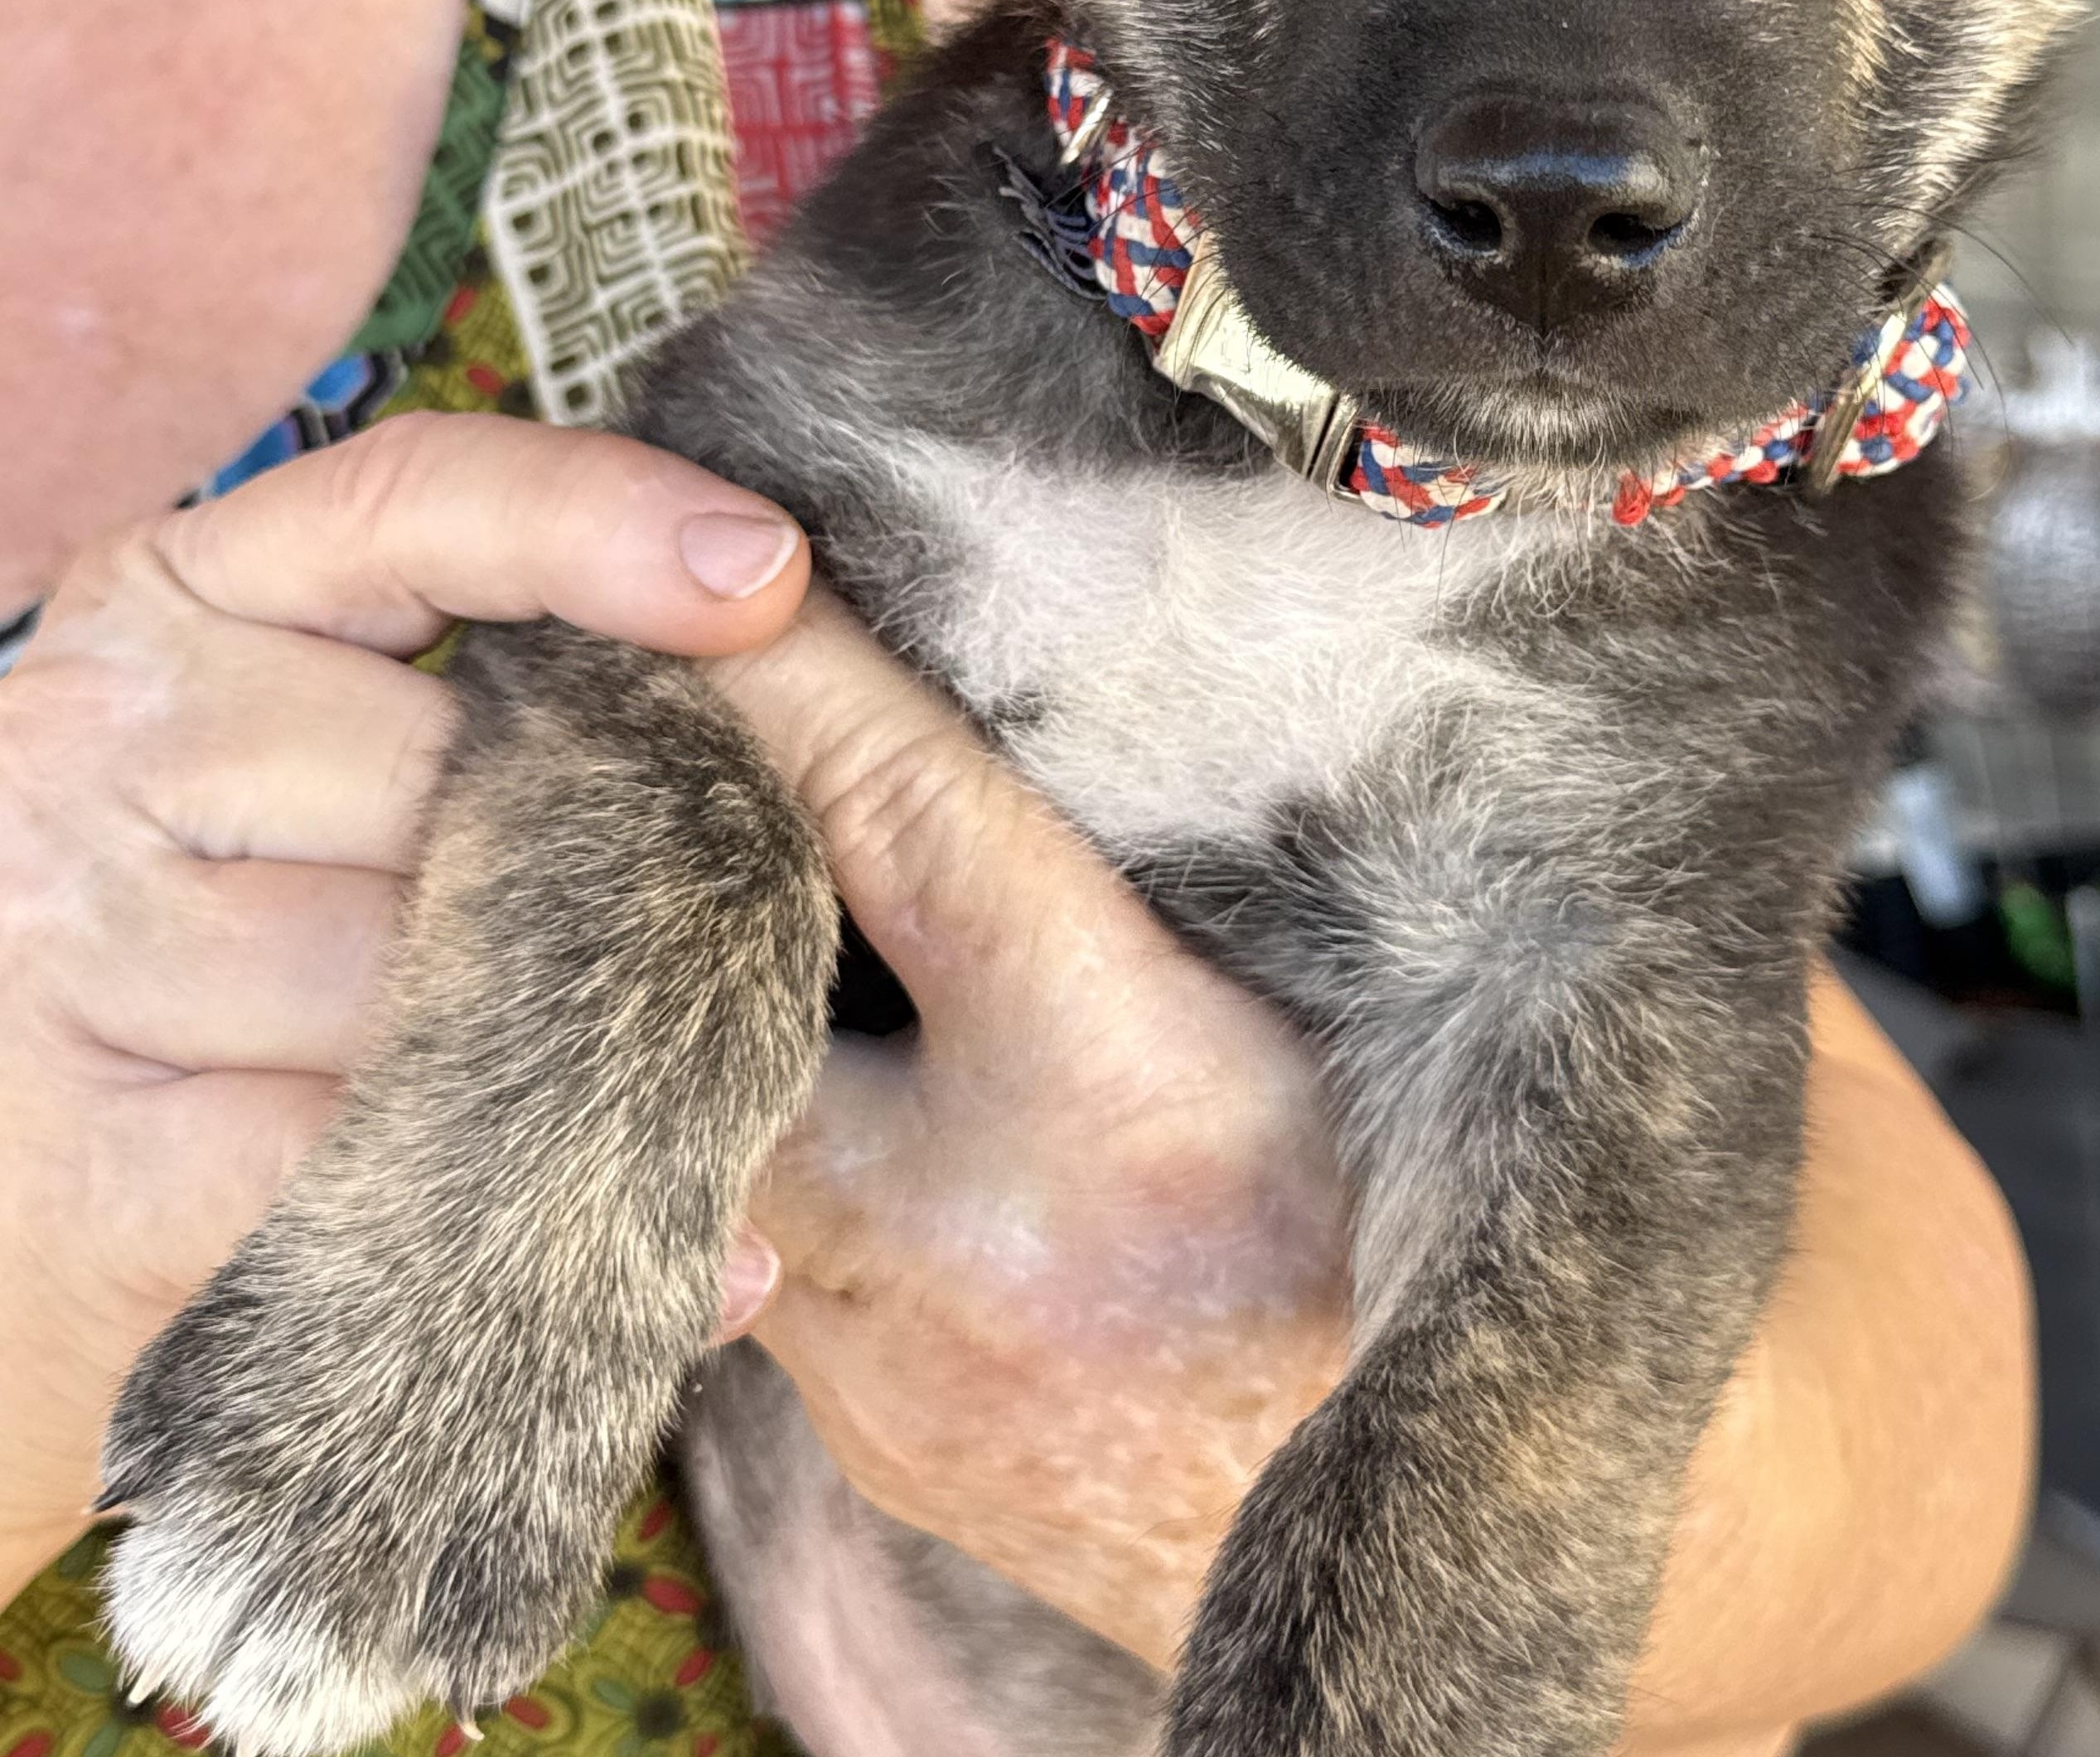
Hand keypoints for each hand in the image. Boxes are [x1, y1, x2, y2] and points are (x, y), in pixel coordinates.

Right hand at [0, 414, 812, 1596]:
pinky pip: (385, 1152)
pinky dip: (520, 1206)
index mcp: (181, 596)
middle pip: (467, 767)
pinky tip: (608, 1245)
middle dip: (594, 874)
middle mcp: (101, 729)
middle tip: (613, 951)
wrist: (29, 1203)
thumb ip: (496, 699)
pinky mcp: (89, 1156)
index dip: (606, 523)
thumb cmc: (230, 962)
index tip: (769, 574)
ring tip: (515, 1092)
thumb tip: (774, 624)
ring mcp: (71, 938)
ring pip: (431, 972)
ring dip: (542, 1055)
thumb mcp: (323, 766)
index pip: (420, 501)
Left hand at [716, 598, 2032, 1746]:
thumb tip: (1153, 668)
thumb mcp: (1365, 1020)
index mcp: (1129, 1091)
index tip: (720, 568)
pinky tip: (825, 1084)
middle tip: (639, 723)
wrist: (1436, 1555)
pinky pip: (759, 1251)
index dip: (799, 675)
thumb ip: (1237, 865)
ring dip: (716, 1005)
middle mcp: (974, 1239)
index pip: (906, 820)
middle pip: (732, 980)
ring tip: (730, 893)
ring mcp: (888, 1368)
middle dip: (676, 851)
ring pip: (723, 1127)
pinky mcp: (859, 1440)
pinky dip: (772, 1147)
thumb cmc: (1428, 1233)